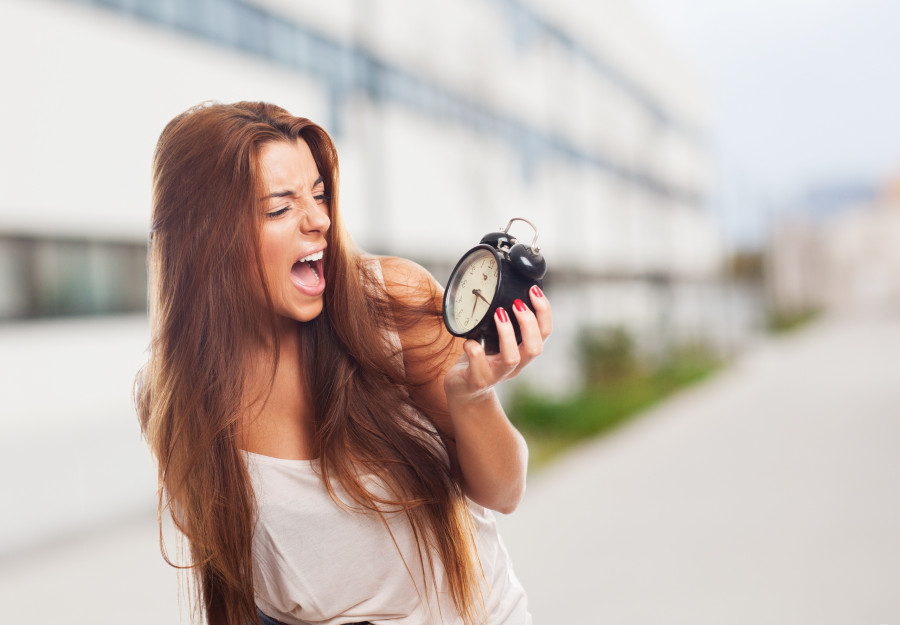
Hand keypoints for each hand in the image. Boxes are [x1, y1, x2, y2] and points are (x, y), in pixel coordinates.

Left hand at [444, 285, 551, 404]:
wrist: (464, 390)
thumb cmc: (481, 358)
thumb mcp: (496, 339)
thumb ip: (504, 321)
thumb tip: (505, 288)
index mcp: (523, 352)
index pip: (544, 333)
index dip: (544, 312)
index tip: (533, 291)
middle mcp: (515, 365)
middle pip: (535, 348)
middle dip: (529, 323)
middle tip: (517, 304)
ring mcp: (496, 375)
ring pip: (512, 358)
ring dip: (507, 334)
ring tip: (498, 314)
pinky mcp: (477, 381)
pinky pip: (478, 367)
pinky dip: (474, 350)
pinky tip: (469, 341)